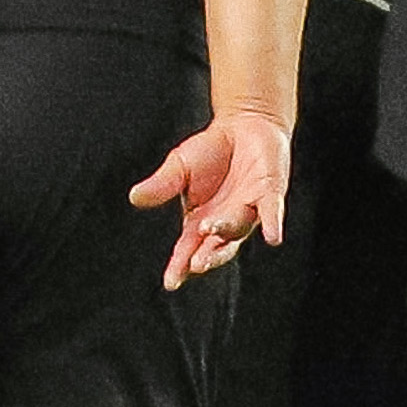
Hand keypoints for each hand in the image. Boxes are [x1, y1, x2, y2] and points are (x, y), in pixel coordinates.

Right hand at [132, 104, 290, 286]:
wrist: (244, 124)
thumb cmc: (211, 151)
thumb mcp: (179, 167)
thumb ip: (161, 185)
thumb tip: (134, 197)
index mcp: (200, 223)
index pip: (188, 250)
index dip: (180, 266)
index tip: (171, 282)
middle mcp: (225, 223)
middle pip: (216, 247)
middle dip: (206, 256)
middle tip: (195, 264)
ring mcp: (249, 210)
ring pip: (237, 227)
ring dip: (224, 229)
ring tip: (209, 227)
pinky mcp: (269, 192)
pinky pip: (270, 212)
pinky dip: (271, 224)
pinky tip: (273, 237)